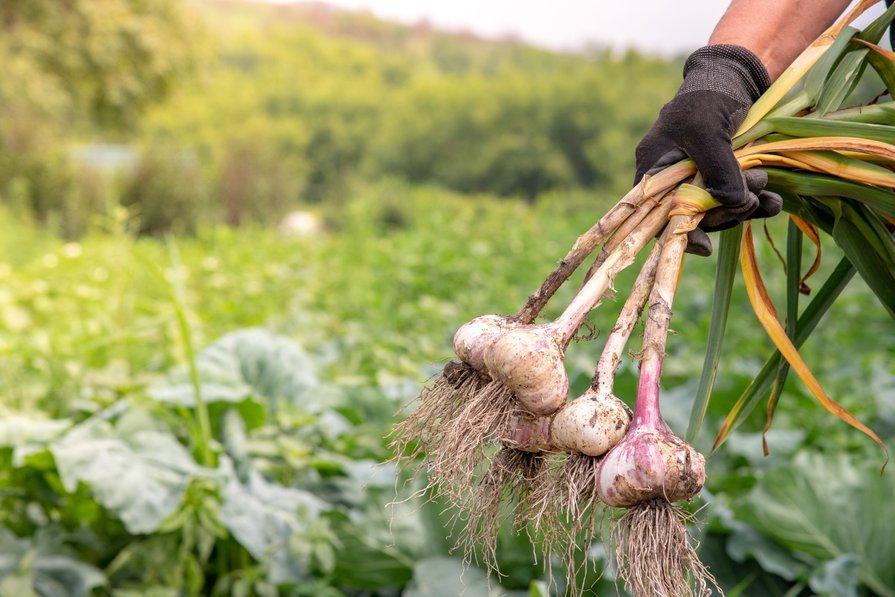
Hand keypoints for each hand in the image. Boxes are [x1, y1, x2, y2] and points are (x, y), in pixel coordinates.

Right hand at [635, 45, 781, 254]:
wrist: (737, 73)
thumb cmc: (708, 96)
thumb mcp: (706, 130)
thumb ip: (717, 170)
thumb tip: (734, 206)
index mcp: (654, 168)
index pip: (656, 213)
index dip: (675, 232)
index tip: (703, 245)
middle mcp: (674, 178)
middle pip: (692, 216)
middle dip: (724, 212)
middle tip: (751, 198)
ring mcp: (701, 178)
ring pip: (719, 210)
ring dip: (745, 207)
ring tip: (768, 194)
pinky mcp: (726, 175)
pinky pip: (738, 201)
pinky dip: (757, 204)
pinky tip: (774, 201)